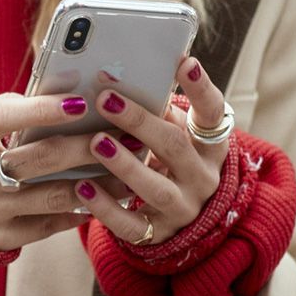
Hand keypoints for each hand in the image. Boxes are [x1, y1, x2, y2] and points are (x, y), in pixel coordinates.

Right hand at [0, 92, 125, 251]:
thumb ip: (12, 112)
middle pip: (38, 158)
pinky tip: (104, 198)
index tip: (81, 102)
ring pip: (52, 195)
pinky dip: (79, 210)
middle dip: (88, 146)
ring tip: (129, 171)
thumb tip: (69, 86)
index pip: (1, 117)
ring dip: (97, 183)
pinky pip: (48, 225)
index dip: (41, 109)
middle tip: (125, 136)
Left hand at [77, 56, 233, 247]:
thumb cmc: (172, 160)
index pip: (213, 112)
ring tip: (96, 142)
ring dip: (124, 164)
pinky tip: (83, 187)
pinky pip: (132, 224)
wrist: (186, 218)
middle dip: (140, 122)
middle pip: (175, 147)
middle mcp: (202, 177)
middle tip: (107, 100)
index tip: (185, 62)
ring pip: (157, 188)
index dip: (201, 88)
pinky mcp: (159, 233)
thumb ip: (157, 110)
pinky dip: (106, 207)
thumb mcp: (176, 133)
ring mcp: (183, 208)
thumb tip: (113, 74)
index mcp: (210, 144)